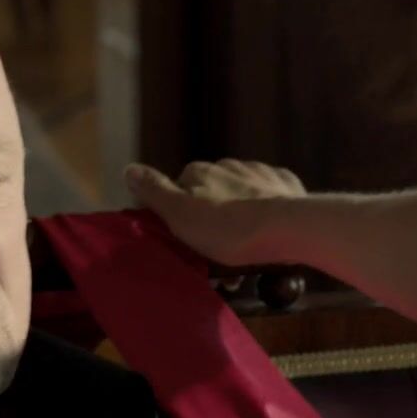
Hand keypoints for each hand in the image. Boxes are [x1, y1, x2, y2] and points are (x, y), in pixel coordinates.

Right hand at [125, 159, 306, 264]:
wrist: (288, 227)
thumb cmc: (228, 228)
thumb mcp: (180, 215)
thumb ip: (154, 192)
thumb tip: (128, 169)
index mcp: (200, 172)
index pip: (180, 188)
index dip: (181, 214)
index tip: (188, 240)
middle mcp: (228, 165)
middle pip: (213, 192)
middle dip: (213, 216)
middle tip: (218, 252)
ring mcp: (260, 172)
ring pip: (242, 195)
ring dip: (240, 216)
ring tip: (245, 251)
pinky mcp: (287, 185)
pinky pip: (271, 196)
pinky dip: (267, 210)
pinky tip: (270, 231)